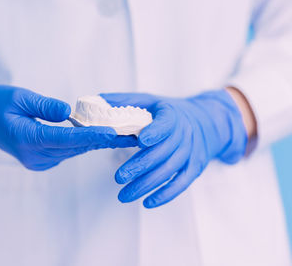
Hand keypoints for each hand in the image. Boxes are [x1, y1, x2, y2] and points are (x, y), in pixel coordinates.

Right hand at [0, 77, 136, 169]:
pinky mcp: (41, 160)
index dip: (90, 135)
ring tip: (123, 135)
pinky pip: (67, 151)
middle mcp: (34, 155)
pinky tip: (102, 136)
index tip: (113, 133)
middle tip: (129, 133)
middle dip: (102, 140)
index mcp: (26, 139)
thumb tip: (68, 111)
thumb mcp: (18, 96)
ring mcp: (38, 161)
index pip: (65, 138)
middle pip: (74, 147)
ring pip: (73, 151)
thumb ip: (43, 106)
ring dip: (97, 143)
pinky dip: (84, 143)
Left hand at [100, 90, 247, 207]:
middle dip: (140, 166)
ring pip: (169, 170)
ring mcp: (191, 153)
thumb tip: (97, 100)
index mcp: (172, 116)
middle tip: (119, 178)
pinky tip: (147, 203)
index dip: (155, 132)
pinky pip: (181, 184)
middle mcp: (185, 134)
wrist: (205, 120)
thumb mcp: (150, 101)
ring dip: (146, 184)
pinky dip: (165, 195)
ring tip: (124, 195)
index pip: (166, 124)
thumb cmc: (169, 112)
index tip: (140, 140)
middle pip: (163, 153)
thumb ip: (124, 101)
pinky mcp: (195, 168)